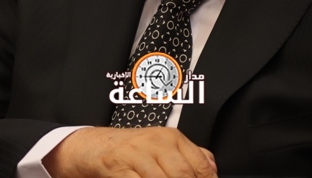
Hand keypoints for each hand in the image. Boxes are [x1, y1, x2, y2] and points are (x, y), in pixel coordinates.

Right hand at [43, 126, 217, 177]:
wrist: (98, 146)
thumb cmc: (135, 149)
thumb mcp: (165, 145)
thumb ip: (192, 156)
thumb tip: (213, 169)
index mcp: (172, 138)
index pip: (201, 164)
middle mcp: (156, 142)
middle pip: (182, 174)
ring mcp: (136, 154)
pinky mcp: (118, 167)